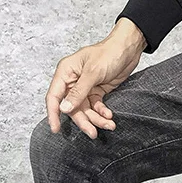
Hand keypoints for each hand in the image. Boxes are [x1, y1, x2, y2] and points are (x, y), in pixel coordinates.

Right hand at [45, 18, 147, 137]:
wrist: (128, 49)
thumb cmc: (109, 53)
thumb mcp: (92, 73)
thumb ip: (78, 92)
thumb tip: (64, 109)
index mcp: (66, 72)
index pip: (54, 96)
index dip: (53, 113)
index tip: (55, 129)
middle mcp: (73, 81)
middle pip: (72, 108)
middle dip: (83, 121)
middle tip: (92, 133)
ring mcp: (85, 88)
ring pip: (86, 110)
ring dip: (96, 120)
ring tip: (109, 125)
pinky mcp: (97, 92)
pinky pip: (96, 107)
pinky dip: (102, 113)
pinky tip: (109, 116)